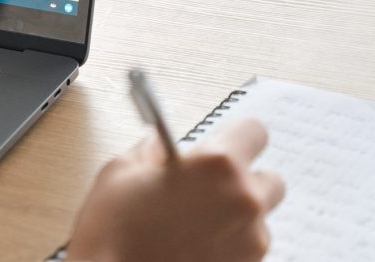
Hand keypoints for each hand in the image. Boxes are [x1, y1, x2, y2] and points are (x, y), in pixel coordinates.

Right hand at [65, 118, 284, 261]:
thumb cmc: (112, 230)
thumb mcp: (121, 170)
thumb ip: (153, 150)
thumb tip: (164, 147)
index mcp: (217, 166)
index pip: (254, 131)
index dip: (235, 136)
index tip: (221, 144)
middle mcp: (244, 201)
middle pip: (269, 180)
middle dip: (242, 181)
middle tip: (205, 188)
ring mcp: (250, 243)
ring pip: (258, 219)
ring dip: (234, 217)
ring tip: (191, 226)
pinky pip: (248, 250)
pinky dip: (227, 246)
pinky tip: (191, 248)